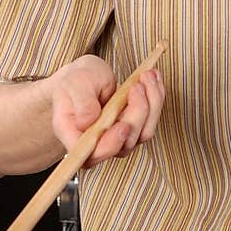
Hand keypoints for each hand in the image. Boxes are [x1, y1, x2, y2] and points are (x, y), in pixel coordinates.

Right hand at [50, 55, 165, 166]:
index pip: (93, 154)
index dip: (111, 145)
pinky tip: (154, 79)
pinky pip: (151, 120)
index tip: (123, 125)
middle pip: (125, 143)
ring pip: (143, 132)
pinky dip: (156, 98)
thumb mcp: (75, 84)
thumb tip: (87, 123)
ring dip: (151, 103)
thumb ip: (82, 104)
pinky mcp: (133, 129)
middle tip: (137, 86)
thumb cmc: (75, 81)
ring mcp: (118, 138)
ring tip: (147, 76)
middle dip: (137, 113)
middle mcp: (97, 143)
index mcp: (74, 136)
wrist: (85, 77)